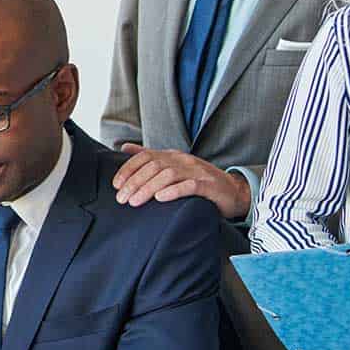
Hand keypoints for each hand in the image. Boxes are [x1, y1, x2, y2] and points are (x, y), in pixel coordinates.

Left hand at [114, 144, 249, 218]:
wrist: (233, 191)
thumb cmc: (199, 181)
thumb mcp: (173, 166)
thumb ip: (149, 157)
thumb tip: (124, 147)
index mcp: (173, 155)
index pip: (145, 156)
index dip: (128, 169)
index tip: (116, 185)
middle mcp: (183, 160)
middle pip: (154, 167)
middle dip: (134, 182)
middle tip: (121, 199)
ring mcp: (197, 171)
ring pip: (168, 175)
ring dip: (148, 188)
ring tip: (134, 202)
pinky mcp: (208, 185)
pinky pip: (189, 186)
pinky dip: (173, 191)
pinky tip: (160, 199)